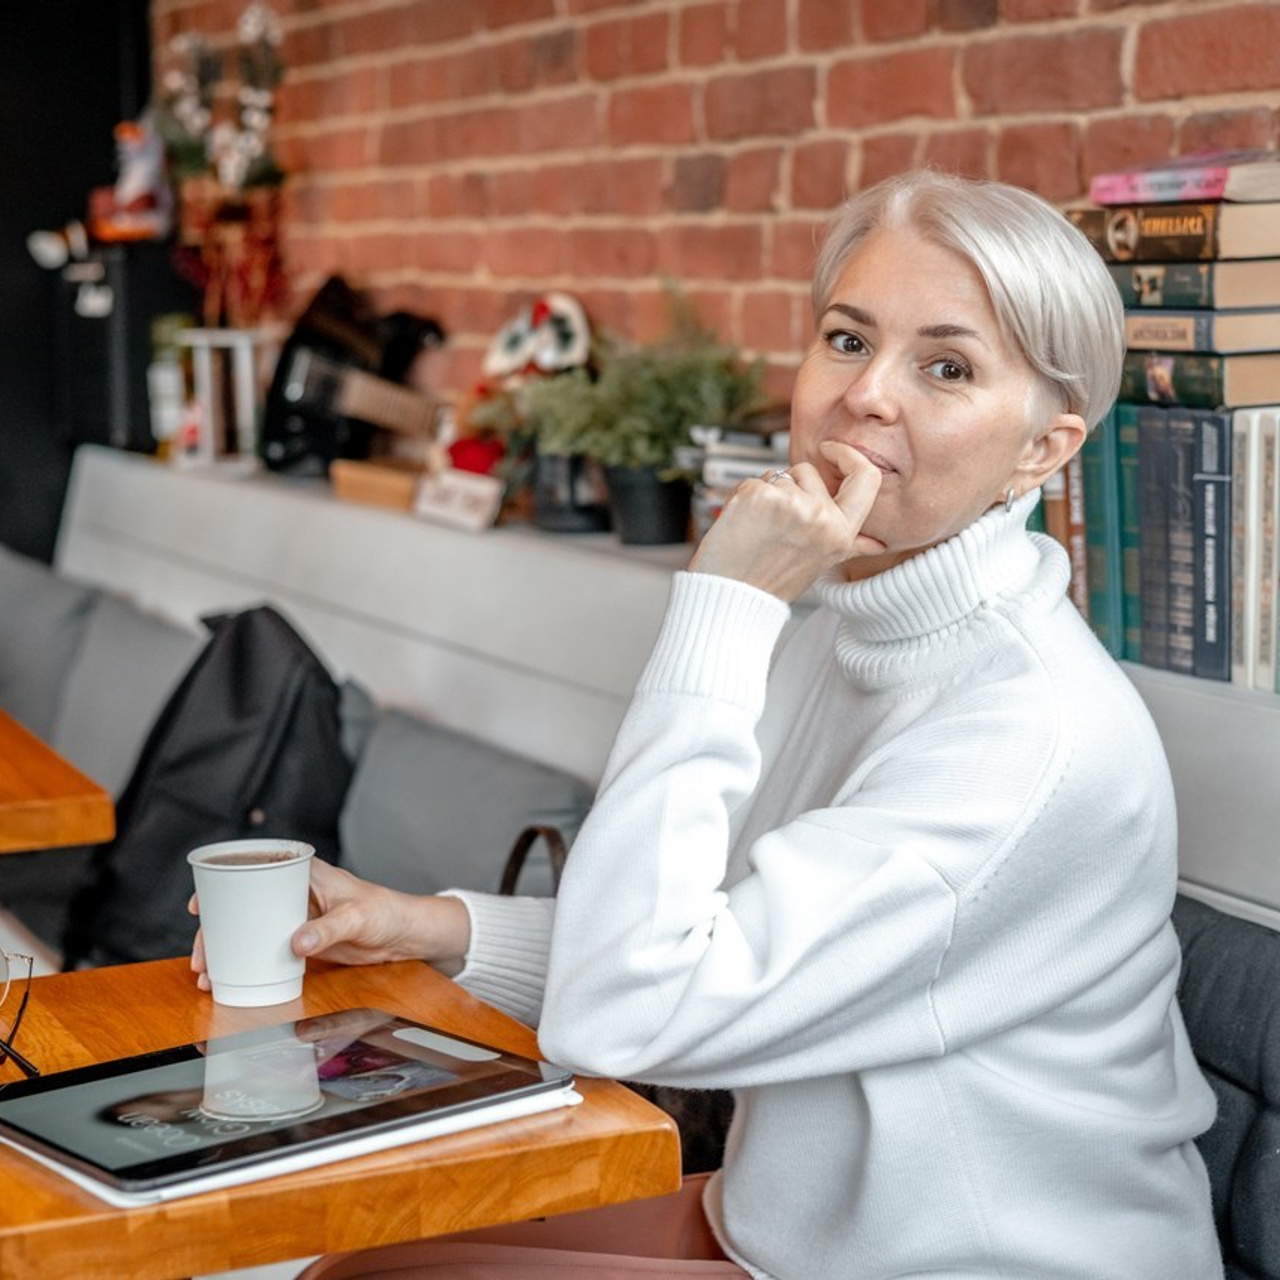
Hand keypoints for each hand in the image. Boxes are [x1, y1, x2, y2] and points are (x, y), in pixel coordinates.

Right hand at [188, 860, 471, 989]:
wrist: (403, 935)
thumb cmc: (386, 912)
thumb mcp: (357, 918)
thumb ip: (328, 929)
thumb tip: (296, 943)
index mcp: (304, 873)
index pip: (256, 870)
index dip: (223, 884)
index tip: (201, 904)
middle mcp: (293, 892)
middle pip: (243, 906)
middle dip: (216, 929)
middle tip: (202, 956)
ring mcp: (293, 917)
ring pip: (248, 930)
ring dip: (226, 950)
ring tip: (208, 974)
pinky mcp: (298, 941)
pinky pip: (264, 948)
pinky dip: (245, 961)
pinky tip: (229, 978)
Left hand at [688, 440, 884, 600]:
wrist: (732, 594)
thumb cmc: (772, 580)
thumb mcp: (821, 562)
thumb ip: (849, 545)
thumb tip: (877, 546)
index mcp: (841, 533)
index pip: (866, 478)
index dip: (848, 456)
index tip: (829, 450)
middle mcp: (821, 517)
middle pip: (807, 471)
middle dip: (789, 485)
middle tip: (775, 525)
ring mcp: (790, 503)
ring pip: (777, 475)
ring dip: (765, 494)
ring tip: (758, 529)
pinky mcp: (759, 495)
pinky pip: (753, 481)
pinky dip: (743, 497)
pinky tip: (742, 524)